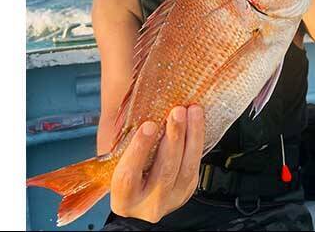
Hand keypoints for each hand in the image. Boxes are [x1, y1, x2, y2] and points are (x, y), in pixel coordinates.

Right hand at [110, 105, 204, 223]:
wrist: (141, 194)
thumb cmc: (126, 171)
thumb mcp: (116, 162)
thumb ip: (122, 144)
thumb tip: (130, 110)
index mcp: (124, 199)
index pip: (129, 176)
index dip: (139, 149)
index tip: (148, 126)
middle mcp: (149, 205)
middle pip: (165, 170)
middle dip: (173, 137)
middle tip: (177, 112)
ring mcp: (172, 200)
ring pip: (187, 168)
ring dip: (192, 135)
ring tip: (192, 111)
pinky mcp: (188, 190)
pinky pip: (196, 164)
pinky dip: (197, 140)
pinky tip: (196, 121)